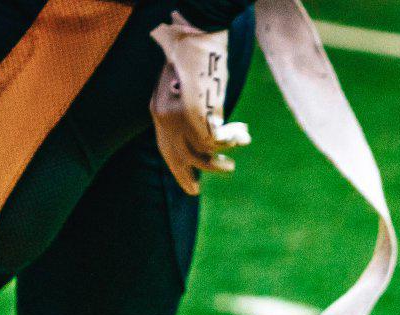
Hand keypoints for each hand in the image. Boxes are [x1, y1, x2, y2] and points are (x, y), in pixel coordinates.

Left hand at [149, 14, 251, 194]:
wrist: (196, 37)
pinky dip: (231, 140)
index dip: (176, 167)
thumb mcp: (185, 84)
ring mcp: (179, 119)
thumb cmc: (195, 55)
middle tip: (193, 192)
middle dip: (185, 177)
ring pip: (200, 155)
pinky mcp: (196, 118)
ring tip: (230, 166)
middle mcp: (164, 118)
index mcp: (157, 108)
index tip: (187, 181)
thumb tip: (210, 128)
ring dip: (216, 164)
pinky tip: (242, 134)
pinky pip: (216, 141)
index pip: (165, 147)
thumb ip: (189, 107)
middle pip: (176, 158)